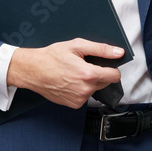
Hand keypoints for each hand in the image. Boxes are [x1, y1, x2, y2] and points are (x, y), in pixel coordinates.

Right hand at [6, 38, 123, 108]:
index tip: (103, 64)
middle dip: (99, 73)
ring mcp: (79, 99)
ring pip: (95, 89)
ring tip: (74, 73)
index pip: (115, 75)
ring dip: (89, 82)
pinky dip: (81, 89)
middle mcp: (85, 90)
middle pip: (105, 82)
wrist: (33, 70)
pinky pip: (85, 96)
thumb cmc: (51, 57)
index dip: (111, 67)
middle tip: (83, 65)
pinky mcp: (74, 104)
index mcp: (89, 74)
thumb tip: (118, 52)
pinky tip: (70, 81)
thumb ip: (101, 49)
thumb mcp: (76, 46)